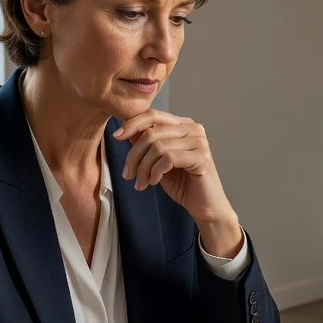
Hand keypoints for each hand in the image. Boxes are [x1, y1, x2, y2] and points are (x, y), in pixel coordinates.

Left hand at [113, 110, 243, 256]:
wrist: (204, 208)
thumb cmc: (183, 184)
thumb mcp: (158, 162)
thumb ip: (147, 145)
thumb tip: (126, 130)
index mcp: (183, 125)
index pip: (153, 115)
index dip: (132, 123)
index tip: (117, 136)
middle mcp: (193, 129)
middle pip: (152, 132)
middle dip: (134, 155)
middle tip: (127, 174)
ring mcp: (199, 142)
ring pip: (158, 147)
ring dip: (143, 168)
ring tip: (141, 183)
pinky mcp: (201, 158)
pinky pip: (168, 158)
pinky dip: (156, 171)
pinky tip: (154, 182)